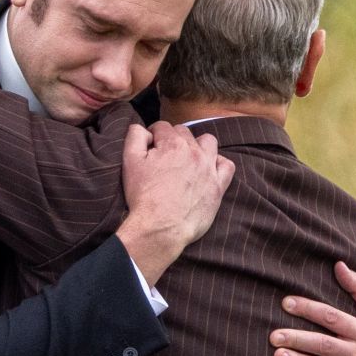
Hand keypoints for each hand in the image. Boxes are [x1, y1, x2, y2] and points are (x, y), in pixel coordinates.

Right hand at [116, 121, 234, 285]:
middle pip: (184, 133)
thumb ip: (135, 137)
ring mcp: (208, 169)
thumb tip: (142, 129)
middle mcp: (194, 152)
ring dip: (197, 145)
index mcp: (172, 144)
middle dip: (172, 139)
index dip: (153, 135)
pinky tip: (208, 169)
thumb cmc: (143, 196)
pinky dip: (218, 163)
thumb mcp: (129, 162)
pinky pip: (226, 165)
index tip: (150, 146)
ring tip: (187, 158)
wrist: (161, 228)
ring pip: (208, 142)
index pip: (162, 127)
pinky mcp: (217, 187)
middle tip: (163, 157)